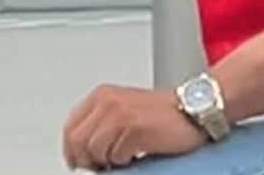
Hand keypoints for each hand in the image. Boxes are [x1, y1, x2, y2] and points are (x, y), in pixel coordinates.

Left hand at [62, 84, 205, 170]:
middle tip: (102, 166)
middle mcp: (107, 102)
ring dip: (108, 161)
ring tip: (125, 157)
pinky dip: (125, 161)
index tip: (78, 163)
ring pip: (95, 151)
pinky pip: (116, 157)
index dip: (72, 151)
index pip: (70, 128)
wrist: (193, 110)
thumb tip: (82, 152)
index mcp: (101, 96)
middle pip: (77, 141)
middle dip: (87, 160)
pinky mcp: (134, 129)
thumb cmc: (162, 113)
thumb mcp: (123, 110)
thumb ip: (100, 125)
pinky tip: (137, 154)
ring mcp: (119, 114)